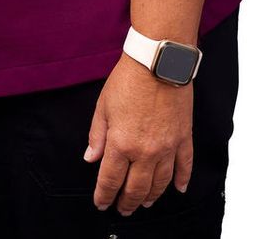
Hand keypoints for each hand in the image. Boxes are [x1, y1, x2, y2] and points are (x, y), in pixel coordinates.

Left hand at [87, 55, 193, 214]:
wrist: (157, 66)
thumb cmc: (127, 82)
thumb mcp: (102, 108)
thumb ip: (96, 136)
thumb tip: (91, 158)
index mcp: (121, 144)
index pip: (111, 179)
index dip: (104, 195)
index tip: (101, 203)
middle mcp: (145, 151)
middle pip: (137, 187)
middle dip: (127, 202)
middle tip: (122, 209)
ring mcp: (168, 148)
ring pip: (160, 182)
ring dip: (152, 196)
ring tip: (144, 203)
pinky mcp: (184, 139)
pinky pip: (184, 166)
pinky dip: (181, 180)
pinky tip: (178, 189)